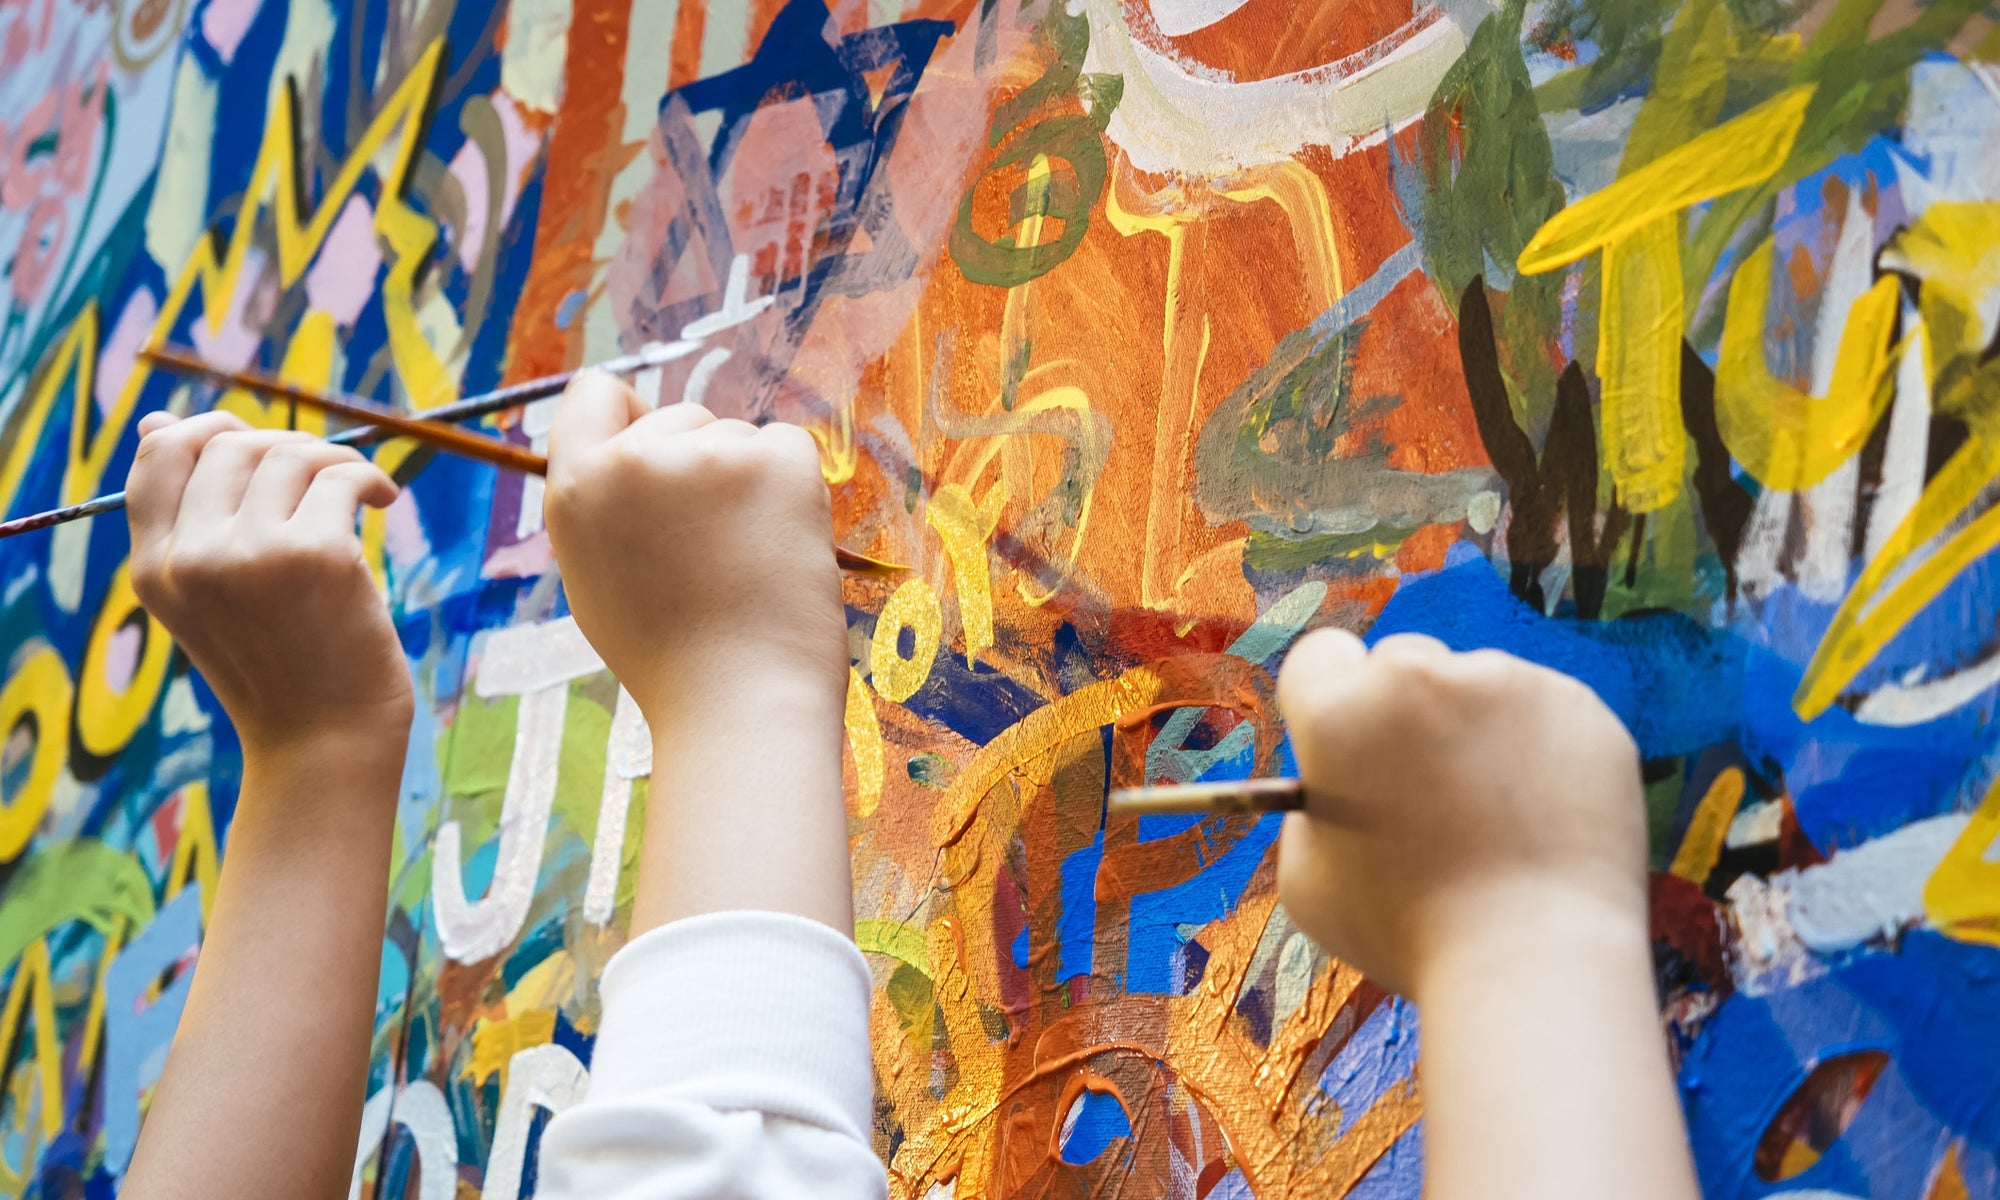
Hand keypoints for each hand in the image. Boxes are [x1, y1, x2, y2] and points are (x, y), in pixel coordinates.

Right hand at [126, 411, 410, 756]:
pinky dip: (369, 478)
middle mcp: (191, 558)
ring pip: (289, 454)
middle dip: (283, 446)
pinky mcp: (315, 555)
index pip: (158, 456)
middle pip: (228, 445)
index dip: (208, 430)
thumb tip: (159, 418)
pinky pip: (341, 476)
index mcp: (153, 569)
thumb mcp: (210, 596)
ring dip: (334, 460)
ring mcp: (250, 555)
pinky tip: (382, 501)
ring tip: (358, 491)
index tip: (256, 442)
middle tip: (322, 477)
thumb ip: (187, 519)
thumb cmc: (279, 666)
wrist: (325, 740)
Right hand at [543, 374, 847, 728]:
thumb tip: (632, 452)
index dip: (628, 418)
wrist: (740, 701)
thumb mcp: (596, 575)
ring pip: (738, 436)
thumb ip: (604, 505)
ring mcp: (710, 454)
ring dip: (748, 481)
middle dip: (699, 462)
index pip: (592, 394)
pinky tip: (781, 545)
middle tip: (710, 547)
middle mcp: (635, 459)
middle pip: (679, 415)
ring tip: (746, 561)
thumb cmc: (671, 657)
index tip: (655, 452)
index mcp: (576, 486)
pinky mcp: (777, 461)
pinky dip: (793, 486)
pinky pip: (788, 446)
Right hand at [1273, 629, 1647, 996]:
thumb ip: (1312, 807)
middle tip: (1426, 791)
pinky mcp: (1579, 707)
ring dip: (1476, 730)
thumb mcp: (1307, 878)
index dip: (1331, 701)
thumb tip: (1340, 780)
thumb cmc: (1407, 934)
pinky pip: (1542, 712)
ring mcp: (1511, 683)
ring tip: (1492, 820)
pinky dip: (1537, 751)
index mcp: (1342, 711)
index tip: (1352, 743)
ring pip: (1479, 686)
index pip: (1322, 656)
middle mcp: (1424, 677)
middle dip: (1407, 711)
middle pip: (1403, 661)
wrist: (1535, 960)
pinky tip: (1537, 818)